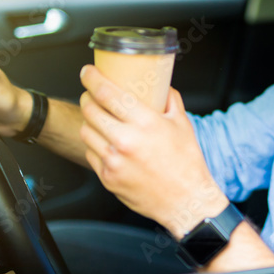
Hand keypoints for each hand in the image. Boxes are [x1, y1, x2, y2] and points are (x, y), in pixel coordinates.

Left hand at [78, 64, 227, 237]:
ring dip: (89, 120)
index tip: (87, 72)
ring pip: (86, 131)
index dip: (91, 78)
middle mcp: (125, 140)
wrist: (185, 201)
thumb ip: (170, 100)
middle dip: (87, 97)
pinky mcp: (107, 177)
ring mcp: (113, 160)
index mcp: (144, 122)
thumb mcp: (182, 124)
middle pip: (90, 109)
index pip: (106, 92)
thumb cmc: (187, 163)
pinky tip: (105, 141)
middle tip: (92, 94)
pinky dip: (94, 143)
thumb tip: (161, 86)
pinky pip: (90, 152)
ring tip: (98, 117)